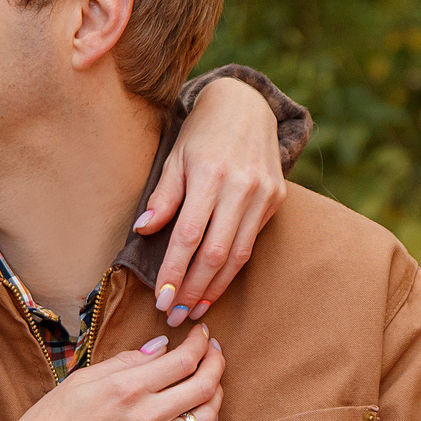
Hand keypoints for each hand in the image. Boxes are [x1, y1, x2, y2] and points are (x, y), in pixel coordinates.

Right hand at [0, 328, 222, 420]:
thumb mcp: (82, 379)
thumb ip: (126, 361)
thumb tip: (162, 346)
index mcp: (127, 387)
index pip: (184, 359)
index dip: (201, 342)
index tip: (203, 334)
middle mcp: (146, 416)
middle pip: (204, 385)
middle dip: (217, 362)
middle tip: (215, 351)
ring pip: (207, 418)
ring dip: (217, 396)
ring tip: (211, 382)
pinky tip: (204, 418)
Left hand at [136, 75, 285, 324]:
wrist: (247, 105)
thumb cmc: (202, 133)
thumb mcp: (174, 156)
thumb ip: (162, 196)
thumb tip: (143, 231)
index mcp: (210, 174)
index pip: (189, 234)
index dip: (175, 271)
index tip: (161, 298)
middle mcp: (241, 186)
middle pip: (216, 252)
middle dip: (194, 289)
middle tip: (175, 315)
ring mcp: (263, 194)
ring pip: (238, 255)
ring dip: (214, 288)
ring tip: (194, 310)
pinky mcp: (277, 199)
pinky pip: (251, 243)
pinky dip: (232, 271)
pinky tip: (215, 287)